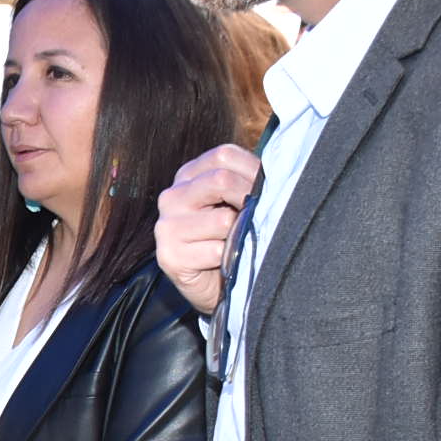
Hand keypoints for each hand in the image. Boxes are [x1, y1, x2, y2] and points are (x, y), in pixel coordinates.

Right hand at [155, 143, 261, 315]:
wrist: (216, 285)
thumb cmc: (231, 237)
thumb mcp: (237, 200)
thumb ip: (246, 180)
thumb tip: (273, 173)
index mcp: (188, 176)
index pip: (223, 155)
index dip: (252, 170)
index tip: (264, 190)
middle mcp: (171, 197)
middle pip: (220, 180)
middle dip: (249, 199)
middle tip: (257, 217)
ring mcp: (166, 227)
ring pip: (223, 220)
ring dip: (238, 235)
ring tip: (236, 242)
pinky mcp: (169, 256)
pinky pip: (216, 251)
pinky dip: (229, 258)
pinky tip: (224, 262)